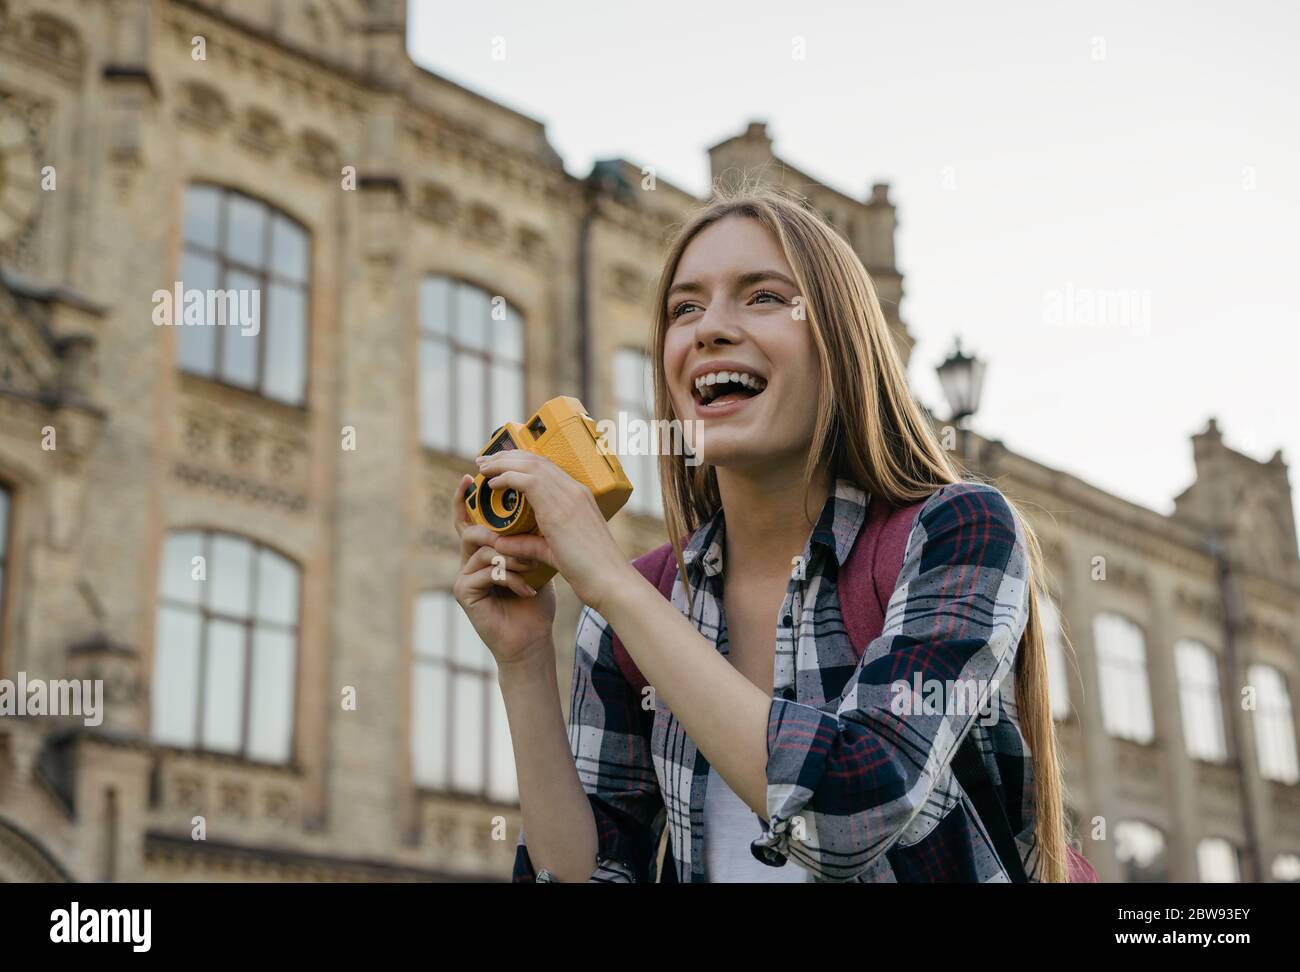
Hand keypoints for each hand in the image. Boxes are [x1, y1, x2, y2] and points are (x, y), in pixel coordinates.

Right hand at [450, 474, 556, 668]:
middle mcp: (468, 560)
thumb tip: (538, 500)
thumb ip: (528, 536)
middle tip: (525, 542)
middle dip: (499, 531)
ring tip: (531, 569)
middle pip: (472, 529)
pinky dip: (511, 578)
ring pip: (482, 548)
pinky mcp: (464, 593)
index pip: (471, 519)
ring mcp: (463, 576)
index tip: (470, 477)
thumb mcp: (536, 559)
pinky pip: (486, 571)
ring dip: (512, 557)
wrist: (533, 638)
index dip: (466, 499)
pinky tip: (527, 590)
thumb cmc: (536, 600)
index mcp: (483, 550)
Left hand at [474, 450, 635, 614]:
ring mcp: (569, 496)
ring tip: (483, 468)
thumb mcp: (553, 552)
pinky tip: (493, 484)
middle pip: (536, 460)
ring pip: (530, 465)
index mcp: (578, 496)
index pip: (547, 467)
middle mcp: (575, 490)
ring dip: (502, 464)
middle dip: (507, 456)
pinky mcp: (560, 508)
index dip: (521, 461)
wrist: (609, 580)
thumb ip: (527, 544)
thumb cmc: (588, 571)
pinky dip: (507, 478)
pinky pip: (528, 481)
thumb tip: (501, 541)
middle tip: (485, 460)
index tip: (500, 464)